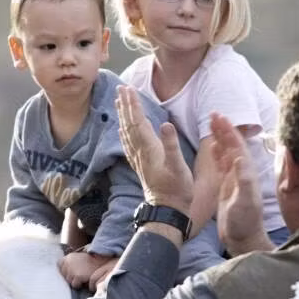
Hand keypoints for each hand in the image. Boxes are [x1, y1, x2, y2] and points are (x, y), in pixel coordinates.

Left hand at [57, 251, 116, 290]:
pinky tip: (85, 280)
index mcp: (69, 257)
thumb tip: (62, 272)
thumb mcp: (79, 257)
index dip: (64, 269)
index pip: (59, 264)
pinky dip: (79, 284)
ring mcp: (72, 270)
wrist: (102, 262)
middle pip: (63, 274)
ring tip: (82, 277)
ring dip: (74, 280)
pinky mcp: (77, 277)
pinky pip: (74, 284)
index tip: (70, 271)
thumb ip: (70, 262)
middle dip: (69, 276)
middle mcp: (68, 262)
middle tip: (78, 274)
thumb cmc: (91, 262)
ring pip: (68, 280)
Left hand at [116, 85, 192, 213]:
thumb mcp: (179, 166)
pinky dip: (124, 133)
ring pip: (127, 132)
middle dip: (125, 105)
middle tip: (121, 88)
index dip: (134, 104)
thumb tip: (166, 124)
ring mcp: (139, 159)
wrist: (168, 210)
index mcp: (149, 148)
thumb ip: (171, 145)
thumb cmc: (177, 189)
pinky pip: (128, 144)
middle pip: (129, 124)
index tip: (129, 88)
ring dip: (123, 116)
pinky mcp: (141, 165)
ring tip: (119, 102)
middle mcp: (140, 152)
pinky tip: (122, 129)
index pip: (138, 121)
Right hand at [209, 112, 271, 254]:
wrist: (242, 239)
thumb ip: (243, 180)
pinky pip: (222, 166)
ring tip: (211, 124)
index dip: (229, 130)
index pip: (237, 146)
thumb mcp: (245, 201)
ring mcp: (234, 179)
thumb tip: (239, 158)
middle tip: (213, 113)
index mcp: (246, 173)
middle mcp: (242, 173)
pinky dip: (217, 154)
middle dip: (223, 129)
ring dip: (220, 138)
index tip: (220, 117)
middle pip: (232, 145)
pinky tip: (213, 147)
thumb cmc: (245, 222)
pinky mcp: (228, 187)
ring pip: (227, 153)